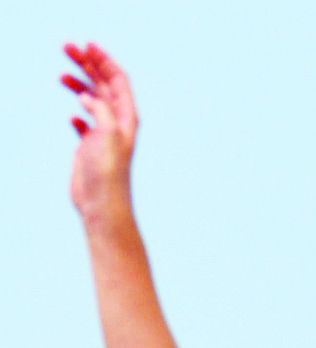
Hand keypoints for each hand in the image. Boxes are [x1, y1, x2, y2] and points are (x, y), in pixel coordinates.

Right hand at [61, 42, 137, 221]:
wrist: (102, 205)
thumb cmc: (108, 173)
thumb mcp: (108, 134)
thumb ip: (100, 109)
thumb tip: (86, 98)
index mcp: (126, 117)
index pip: (118, 79)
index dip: (104, 60)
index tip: (87, 45)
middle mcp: (116, 123)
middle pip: (103, 85)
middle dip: (87, 65)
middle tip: (67, 48)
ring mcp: (103, 136)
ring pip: (91, 102)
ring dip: (78, 86)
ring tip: (61, 76)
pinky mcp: (91, 149)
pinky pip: (85, 126)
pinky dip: (79, 116)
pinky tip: (72, 118)